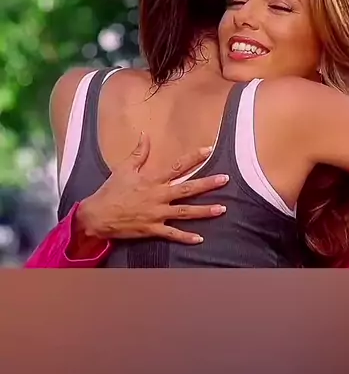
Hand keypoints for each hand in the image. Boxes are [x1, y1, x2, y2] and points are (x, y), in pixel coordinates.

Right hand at [74, 132, 227, 244]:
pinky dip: (185, 237)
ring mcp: (157, 214)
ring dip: (204, 211)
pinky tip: (200, 239)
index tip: (209, 150)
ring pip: (185, 212)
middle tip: (225, 179)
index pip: (177, 166)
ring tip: (222, 209)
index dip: (193, 158)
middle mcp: (158, 196)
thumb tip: (146, 134)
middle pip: (187, 189)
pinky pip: (172, 234)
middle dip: (207, 184)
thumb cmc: (111, 191)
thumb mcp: (124, 169)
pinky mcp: (152, 229)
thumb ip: (138, 152)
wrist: (98, 216)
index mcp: (152, 180)